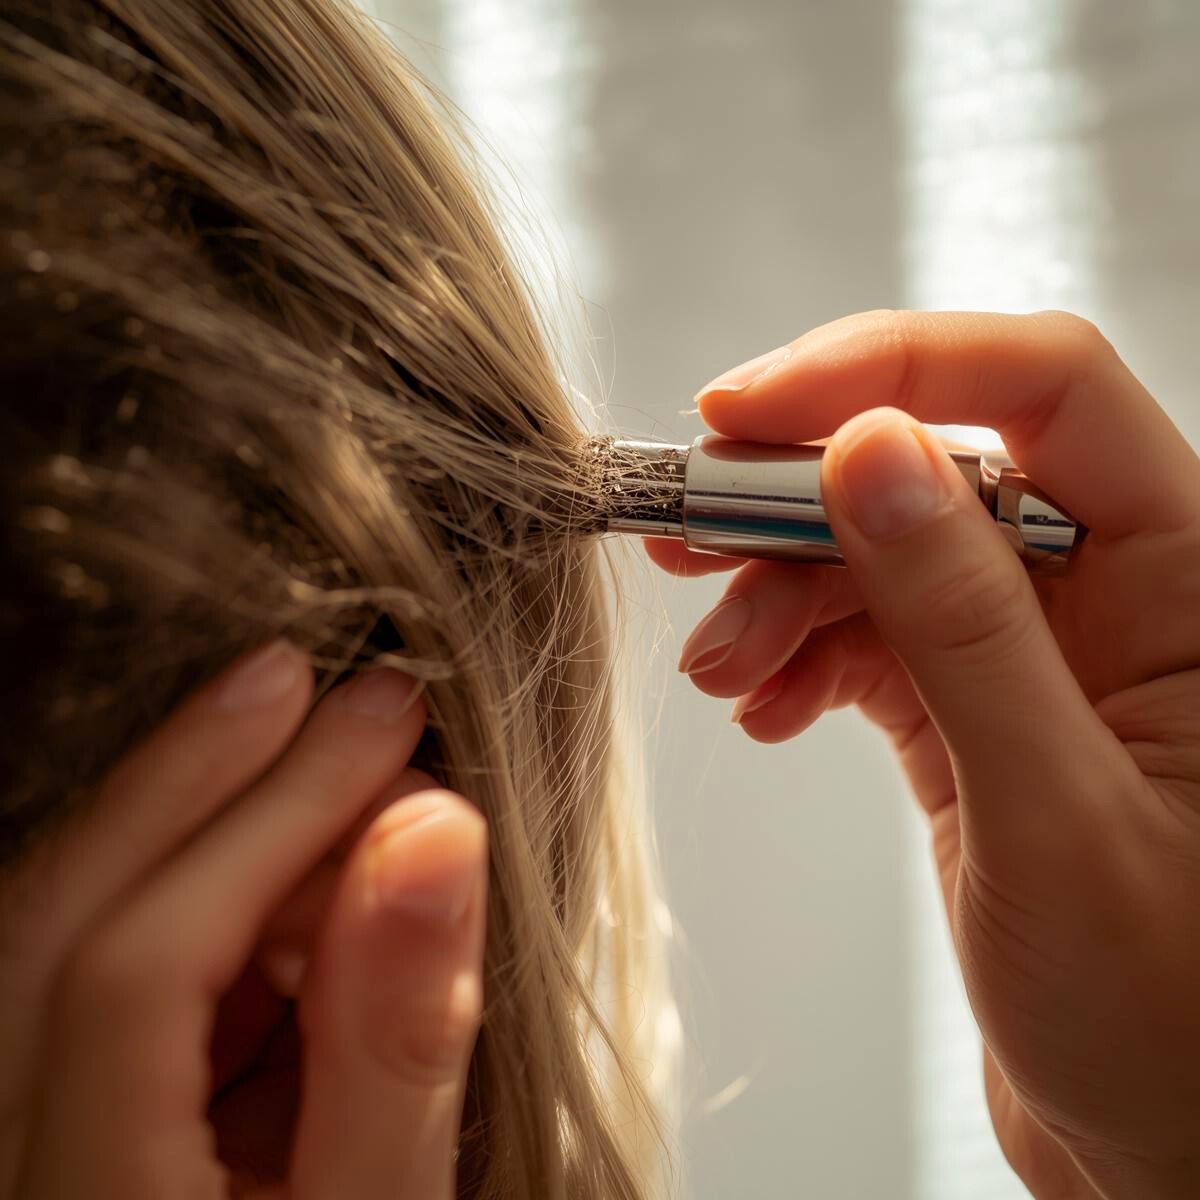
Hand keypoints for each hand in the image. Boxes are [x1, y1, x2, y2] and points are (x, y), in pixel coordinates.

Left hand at [0, 643, 486, 1198]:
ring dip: (199, 826)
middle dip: (194, 775)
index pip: (142, 969)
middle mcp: (24, 1163)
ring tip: (320, 758)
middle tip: (307, 681)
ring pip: (70, 934)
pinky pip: (117, 975)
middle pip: (57, 925)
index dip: (270, 815)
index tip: (387, 718)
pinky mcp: (89, 1125)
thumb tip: (430, 834)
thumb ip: (399, 1042)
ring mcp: (41, 1142)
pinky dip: (210, 897)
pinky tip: (296, 868)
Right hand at [652, 310, 1199, 1198]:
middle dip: (798, 501)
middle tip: (685, 540)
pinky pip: (865, 638)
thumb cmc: (1171, 1022)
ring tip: (718, 671)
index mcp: (1189, 574)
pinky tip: (764, 709)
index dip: (887, 365)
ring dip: (779, 595)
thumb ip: (963, 625)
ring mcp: (1032, 647)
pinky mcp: (970, 707)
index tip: (744, 410)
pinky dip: (798, 658)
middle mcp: (1113, 588)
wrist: (1165, 1150)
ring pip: (879, 553)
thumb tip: (871, 451)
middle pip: (932, 465)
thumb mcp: (1055, 814)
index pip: (1043, 386)